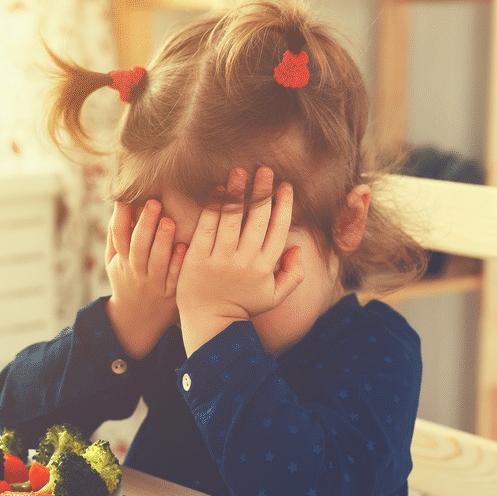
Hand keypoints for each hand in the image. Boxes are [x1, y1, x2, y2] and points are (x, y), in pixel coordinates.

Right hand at [103, 199, 187, 358]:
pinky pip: (174, 278)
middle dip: (145, 224)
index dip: (122, 216)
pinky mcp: (170, 293)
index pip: (119, 234)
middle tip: (154, 203)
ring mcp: (153, 283)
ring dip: (162, 241)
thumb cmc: (126, 280)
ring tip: (169, 221)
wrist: (136, 320)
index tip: (128, 197)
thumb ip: (115, 234)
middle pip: (138, 246)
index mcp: (121, 259)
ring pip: (156, 261)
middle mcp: (136, 270)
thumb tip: (119, 202)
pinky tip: (183, 248)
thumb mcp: (113, 261)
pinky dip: (177, 264)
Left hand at [177, 167, 304, 354]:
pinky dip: (213, 207)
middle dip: (262, 192)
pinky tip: (218, 190)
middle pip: (257, 219)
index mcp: (265, 268)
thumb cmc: (244, 307)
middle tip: (265, 170)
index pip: (278, 229)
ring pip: (232, 219)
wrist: (210, 325)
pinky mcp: (198, 259)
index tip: (285, 186)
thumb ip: (293, 274)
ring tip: (241, 171)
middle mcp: (245, 261)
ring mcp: (220, 260)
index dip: (283, 205)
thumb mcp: (275, 296)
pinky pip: (206, 227)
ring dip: (238, 192)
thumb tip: (298, 248)